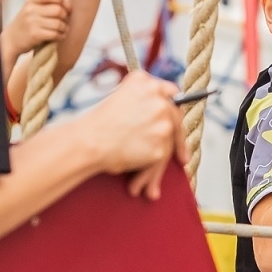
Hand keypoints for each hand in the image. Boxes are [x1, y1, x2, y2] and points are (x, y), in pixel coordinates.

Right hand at [1, 0, 69, 63]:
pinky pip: (55, 34)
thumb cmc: (25, 24)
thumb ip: (44, 5)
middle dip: (65, 16)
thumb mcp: (30, 10)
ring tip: (64, 30)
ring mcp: (32, 22)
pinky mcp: (35, 35)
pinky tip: (60, 36)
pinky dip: (61, 36)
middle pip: (58, 10)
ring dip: (65, 28)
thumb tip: (66, 4)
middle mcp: (31, 10)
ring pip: (58, 23)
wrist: (11, 40)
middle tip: (65, 21)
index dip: (63, 1)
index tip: (67, 9)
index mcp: (30, 1)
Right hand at [83, 72, 185, 199]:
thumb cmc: (97, 124)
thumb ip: (142, 101)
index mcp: (146, 83)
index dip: (173, 110)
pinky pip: (158, 165)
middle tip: (182, 159)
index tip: (176, 122)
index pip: (171, 95)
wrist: (89, 141)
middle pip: (176, 122)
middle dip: (179, 143)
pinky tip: (136, 186)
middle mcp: (159, 100)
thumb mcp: (119, 98)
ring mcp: (163, 124)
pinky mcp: (160, 147)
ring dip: (155, 169)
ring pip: (168, 148)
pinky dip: (148, 177)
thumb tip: (160, 121)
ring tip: (147, 188)